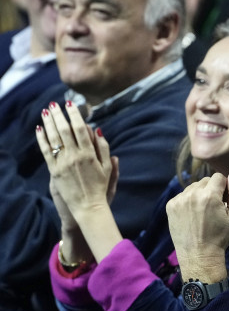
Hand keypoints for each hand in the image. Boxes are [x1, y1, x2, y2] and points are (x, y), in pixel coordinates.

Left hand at [35, 102, 116, 219]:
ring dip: (49, 123)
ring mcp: (63, 163)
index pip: (80, 129)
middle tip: (54, 104)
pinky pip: (46, 152)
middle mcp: (75, 156)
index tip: (70, 104)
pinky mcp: (54, 171)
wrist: (88, 207)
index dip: (74, 115)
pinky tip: (39, 129)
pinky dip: (42, 139)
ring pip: (54, 138)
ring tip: (46, 112)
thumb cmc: (101, 187)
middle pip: (64, 130)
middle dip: (59, 115)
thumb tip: (98, 130)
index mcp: (90, 154)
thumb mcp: (108, 167)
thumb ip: (104, 148)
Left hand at [167, 170, 228, 282]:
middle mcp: (192, 194)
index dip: (224, 187)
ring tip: (202, 212)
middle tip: (213, 207)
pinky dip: (189, 201)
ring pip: (193, 187)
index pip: (219, 176)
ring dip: (199, 194)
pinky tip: (192, 215)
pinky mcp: (170, 206)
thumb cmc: (221, 236)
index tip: (224, 201)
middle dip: (211, 190)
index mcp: (209, 195)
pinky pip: (183, 195)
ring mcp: (179, 200)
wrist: (199, 256)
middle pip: (205, 181)